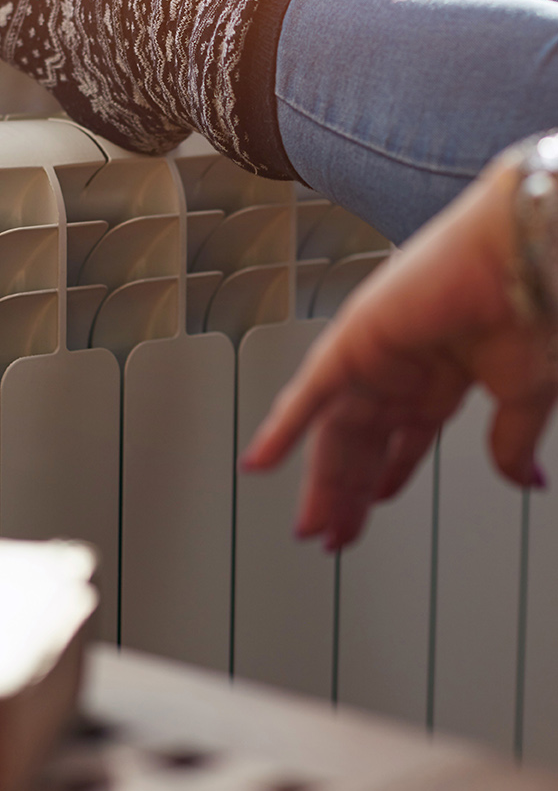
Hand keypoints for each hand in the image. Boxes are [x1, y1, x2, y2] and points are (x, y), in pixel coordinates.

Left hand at [240, 157, 557, 549]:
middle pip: (359, 444)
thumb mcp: (526, 395)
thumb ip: (511, 442)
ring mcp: (373, 357)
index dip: (383, 478)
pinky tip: (259, 464)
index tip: (369, 509)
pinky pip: (307, 395)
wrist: (532, 254)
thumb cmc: (538, 306)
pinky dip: (281, 431)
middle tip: (329, 536)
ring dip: (321, 482)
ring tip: (311, 527)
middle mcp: (401, 370)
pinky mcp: (352, 342)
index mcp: (441, 380)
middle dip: (345, 493)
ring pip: (332, 431)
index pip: (400, 441)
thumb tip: (522, 480)